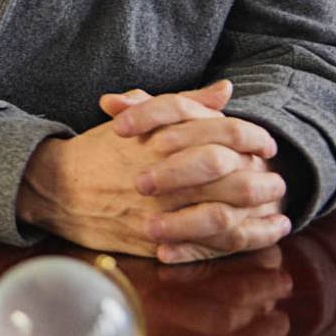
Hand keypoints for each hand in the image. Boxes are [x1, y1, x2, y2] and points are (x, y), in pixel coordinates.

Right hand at [19, 81, 288, 262]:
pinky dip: (242, 241)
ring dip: (258, 212)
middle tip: (279, 181)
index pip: (223, 134)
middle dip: (263, 180)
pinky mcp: (155, 241)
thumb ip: (185, 104)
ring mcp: (160, 211)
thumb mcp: (140, 120)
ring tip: (279, 209)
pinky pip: (208, 245)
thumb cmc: (100, 151)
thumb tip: (226, 90)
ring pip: (224, 214)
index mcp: (162, 140)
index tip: (267, 144)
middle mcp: (164, 175)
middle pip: (231, 177)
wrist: (56, 187)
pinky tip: (265, 235)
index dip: (252, 138)